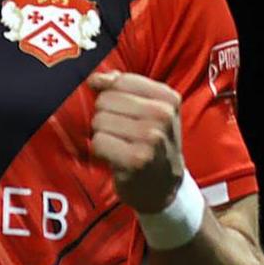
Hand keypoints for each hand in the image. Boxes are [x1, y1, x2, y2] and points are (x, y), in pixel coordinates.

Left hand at [87, 70, 184, 213]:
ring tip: (120, 145)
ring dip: (103, 135)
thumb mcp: (149, 109)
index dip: (109, 94)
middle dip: (106, 116)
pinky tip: (116, 158)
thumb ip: (122, 87)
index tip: (118, 111)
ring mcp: (151, 137)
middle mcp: (162, 115)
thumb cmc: (152, 143)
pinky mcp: (136, 159)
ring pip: (99, 121)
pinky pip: (98, 142)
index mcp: (168, 97)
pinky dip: (101, 151)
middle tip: (121, 133)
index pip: (119, 81)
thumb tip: (95, 78)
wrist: (165, 187)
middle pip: (105, 100)